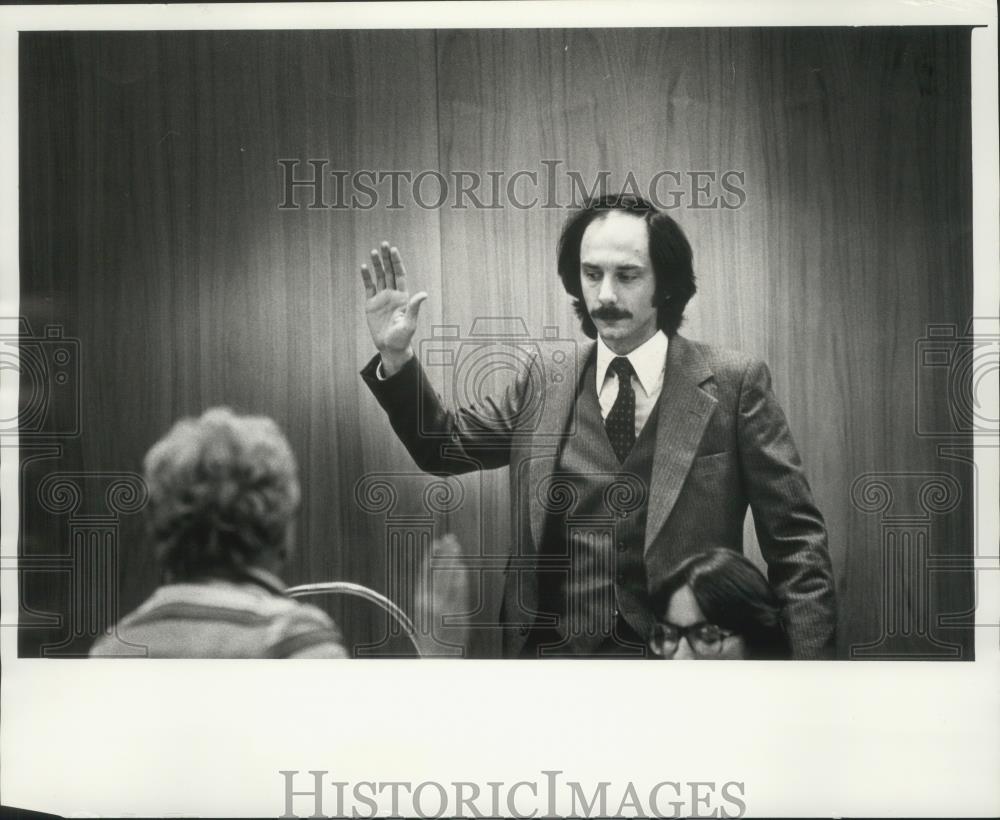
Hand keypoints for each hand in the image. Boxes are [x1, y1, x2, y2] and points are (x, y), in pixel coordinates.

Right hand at [360, 242, 426, 374]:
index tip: (393, 250)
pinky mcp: (371, 304)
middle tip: (383, 244)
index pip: (399, 274)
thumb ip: (414, 307)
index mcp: (403, 297)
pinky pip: (368, 287)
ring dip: (376, 264)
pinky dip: (366, 277)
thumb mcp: (409, 323)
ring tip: (373, 251)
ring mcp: (381, 298)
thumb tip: (423, 294)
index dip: (396, 262)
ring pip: (379, 277)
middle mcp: (392, 294)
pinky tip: (364, 267)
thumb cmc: (402, 337)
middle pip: (389, 271)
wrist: (390, 347)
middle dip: (386, 258)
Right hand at [411, 533, 471, 655]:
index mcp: (420, 601)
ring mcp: (444, 608)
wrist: (438, 659)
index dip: (431, 555)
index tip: (436, 542)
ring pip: (448, 579)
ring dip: (453, 561)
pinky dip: (460, 578)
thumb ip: (429, 592)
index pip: (425, 572)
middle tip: (449, 538)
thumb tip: (436, 570)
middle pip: (437, 571)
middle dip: (444, 553)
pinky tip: (462, 568)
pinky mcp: (456, 613)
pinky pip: (459, 592)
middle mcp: (430, 603)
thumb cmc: (431, 635)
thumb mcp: (424, 612)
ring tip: (456, 547)